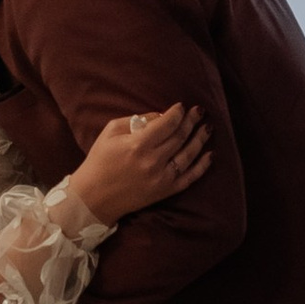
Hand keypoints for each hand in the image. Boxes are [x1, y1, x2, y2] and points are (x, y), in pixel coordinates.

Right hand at [72, 102, 213, 224]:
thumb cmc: (99, 161)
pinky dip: (202, 165)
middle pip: (180, 136)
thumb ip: (136, 120)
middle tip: (199, 111)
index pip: (167, 124)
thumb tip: (160, 116)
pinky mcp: (166, 191)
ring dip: (200, 138)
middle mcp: (153, 161)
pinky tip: (210, 154)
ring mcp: (162, 178)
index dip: (177, 113)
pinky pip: (190, 177)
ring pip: (189, 154)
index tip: (181, 106)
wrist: (94, 197)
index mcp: (138, 145)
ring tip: (207, 127)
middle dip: (191, 121)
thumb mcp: (111, 132)